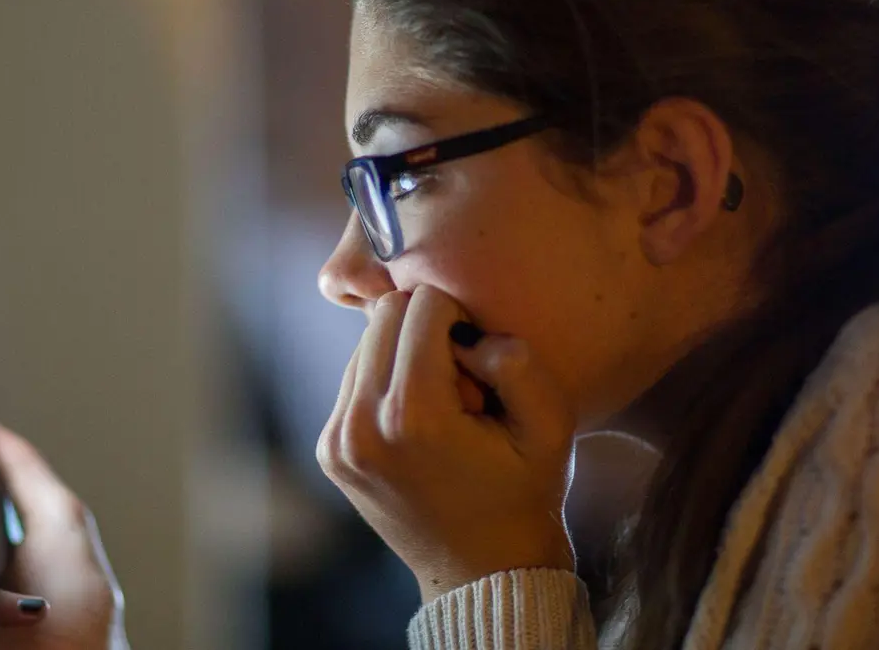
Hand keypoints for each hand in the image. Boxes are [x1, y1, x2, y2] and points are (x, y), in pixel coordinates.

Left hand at [316, 286, 578, 603]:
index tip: (479, 365)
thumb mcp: (549, 425)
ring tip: (441, 407)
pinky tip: (418, 424)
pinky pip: (354, 380)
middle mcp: (360, 425)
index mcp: (412, 416)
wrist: (485, 572)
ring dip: (403, 355)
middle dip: (426, 330)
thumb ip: (516, 361)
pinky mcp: (329, 451)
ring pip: (365, 342)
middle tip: (461, 380)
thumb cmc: (524, 494)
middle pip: (384, 314)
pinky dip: (385, 383)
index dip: (461, 320)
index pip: (422, 305)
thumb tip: (466, 334)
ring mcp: (337, 440)